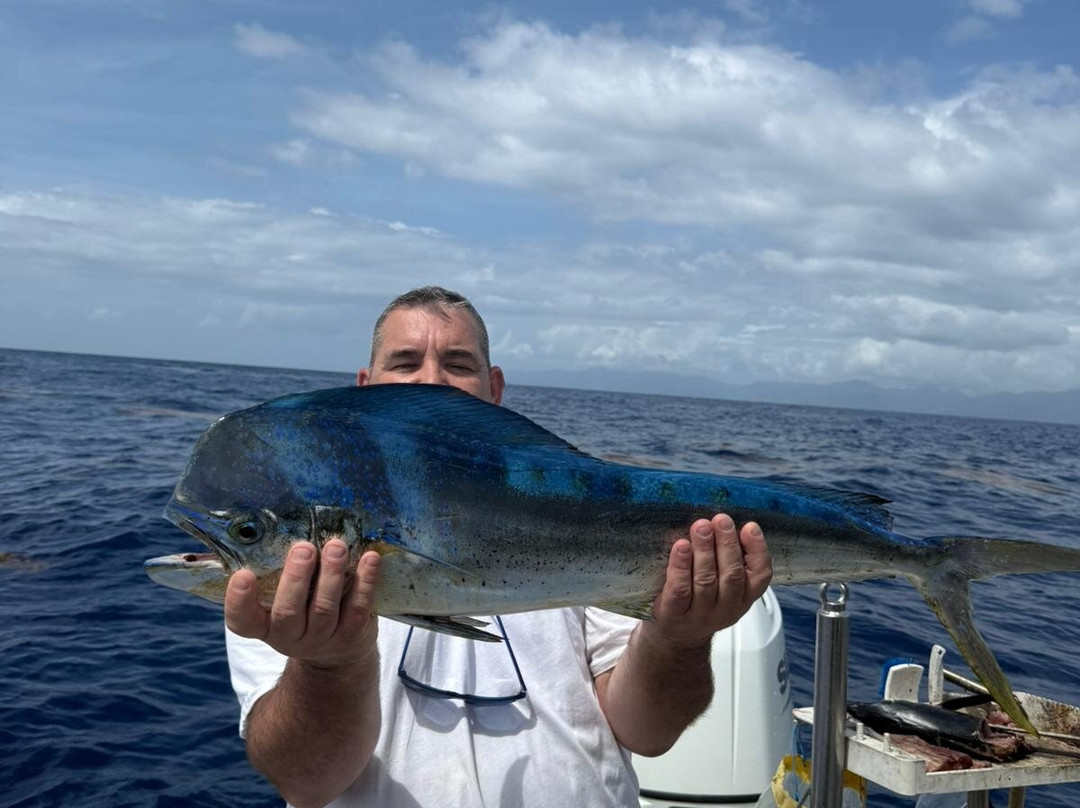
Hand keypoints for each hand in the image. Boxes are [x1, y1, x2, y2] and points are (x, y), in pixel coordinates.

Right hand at [224, 539, 380, 668]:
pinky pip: (358, 607)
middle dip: (296, 578)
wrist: (336, 654)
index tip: (243, 574)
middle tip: (303, 548)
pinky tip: (370, 558)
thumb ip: (270, 574)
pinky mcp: (352, 634)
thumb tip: (254, 531)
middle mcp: (289, 636)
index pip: (242, 620)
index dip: (239, 600)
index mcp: (264, 625)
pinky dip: (365, 581)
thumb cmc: (301, 611)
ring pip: (325, 608)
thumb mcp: (279, 601)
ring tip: (336, 546)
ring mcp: (322, 638)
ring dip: (331, 574)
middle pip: (288, 611)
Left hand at [645, 514, 771, 649]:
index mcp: (743, 597)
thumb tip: (724, 523)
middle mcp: (726, 608)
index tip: (750, 527)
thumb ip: (727, 560)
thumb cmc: (699, 601)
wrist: (674, 636)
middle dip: (727, 544)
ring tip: (701, 527)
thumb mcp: (723, 586)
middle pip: (731, 575)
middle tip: (721, 520)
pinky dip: (681, 566)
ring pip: (706, 580)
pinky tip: (680, 547)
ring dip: (704, 550)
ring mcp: (700, 614)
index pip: (760, 575)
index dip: (757, 550)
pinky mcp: (674, 614)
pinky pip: (680, 589)